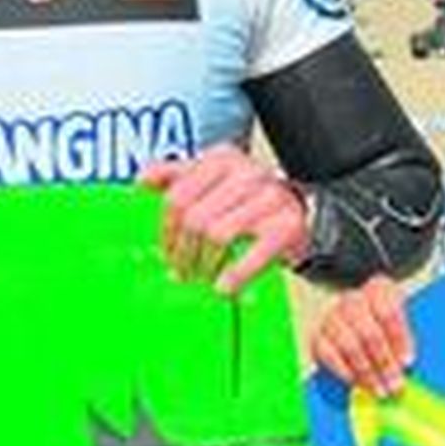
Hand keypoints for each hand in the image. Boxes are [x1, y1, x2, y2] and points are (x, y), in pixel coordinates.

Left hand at [140, 146, 310, 294]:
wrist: (301, 211)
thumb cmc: (248, 201)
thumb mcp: (213, 179)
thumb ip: (177, 176)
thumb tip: (143, 181)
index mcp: (223, 159)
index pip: (178, 196)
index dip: (166, 231)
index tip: (167, 251)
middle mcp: (248, 173)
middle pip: (195, 219)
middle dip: (183, 252)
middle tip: (182, 271)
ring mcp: (270, 198)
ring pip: (217, 235)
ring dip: (205, 264)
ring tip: (203, 276)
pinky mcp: (287, 225)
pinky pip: (252, 254)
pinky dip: (235, 275)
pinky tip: (225, 286)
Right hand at [312, 275, 412, 397]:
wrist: (354, 320)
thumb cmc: (383, 323)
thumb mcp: (398, 322)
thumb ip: (402, 341)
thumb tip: (406, 367)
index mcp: (378, 289)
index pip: (388, 312)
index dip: (399, 339)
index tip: (407, 362)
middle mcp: (352, 299)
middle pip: (369, 332)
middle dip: (384, 363)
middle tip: (395, 384)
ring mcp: (333, 316)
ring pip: (350, 346)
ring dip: (366, 372)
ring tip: (379, 389)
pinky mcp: (318, 335)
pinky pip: (329, 355)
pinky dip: (345, 371)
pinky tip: (357, 383)